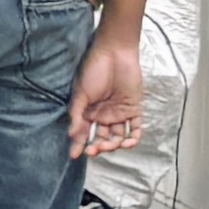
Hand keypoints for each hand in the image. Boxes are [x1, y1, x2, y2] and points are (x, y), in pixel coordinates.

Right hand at [66, 37, 146, 158]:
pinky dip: (133, 139)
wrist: (114, 53)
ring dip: (113, 145)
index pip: (84, 133)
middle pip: (102, 138)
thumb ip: (77, 114)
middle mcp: (104, 115)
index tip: (75, 155)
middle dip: (98, 147)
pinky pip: (135, 129)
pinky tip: (127, 143)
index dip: (79, 145)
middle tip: (94, 150)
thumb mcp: (80, 93)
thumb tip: (72, 134)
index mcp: (89, 111)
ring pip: (118, 137)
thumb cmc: (93, 69)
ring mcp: (119, 113)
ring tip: (108, 145)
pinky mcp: (134, 109)